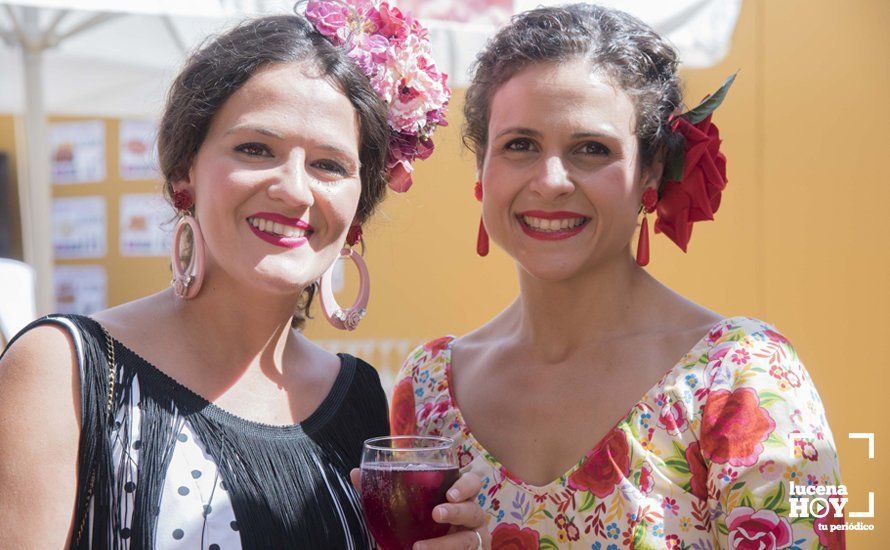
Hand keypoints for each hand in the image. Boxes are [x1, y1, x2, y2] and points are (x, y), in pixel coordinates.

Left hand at [349, 469, 490, 549]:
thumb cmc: (417, 529)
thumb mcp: (399, 513)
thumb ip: (381, 493)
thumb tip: (355, 473)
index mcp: (457, 499)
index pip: (472, 483)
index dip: (466, 485)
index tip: (449, 492)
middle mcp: (470, 517)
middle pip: (475, 509)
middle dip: (457, 511)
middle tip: (436, 514)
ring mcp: (473, 540)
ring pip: (469, 540)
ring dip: (445, 544)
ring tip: (418, 548)